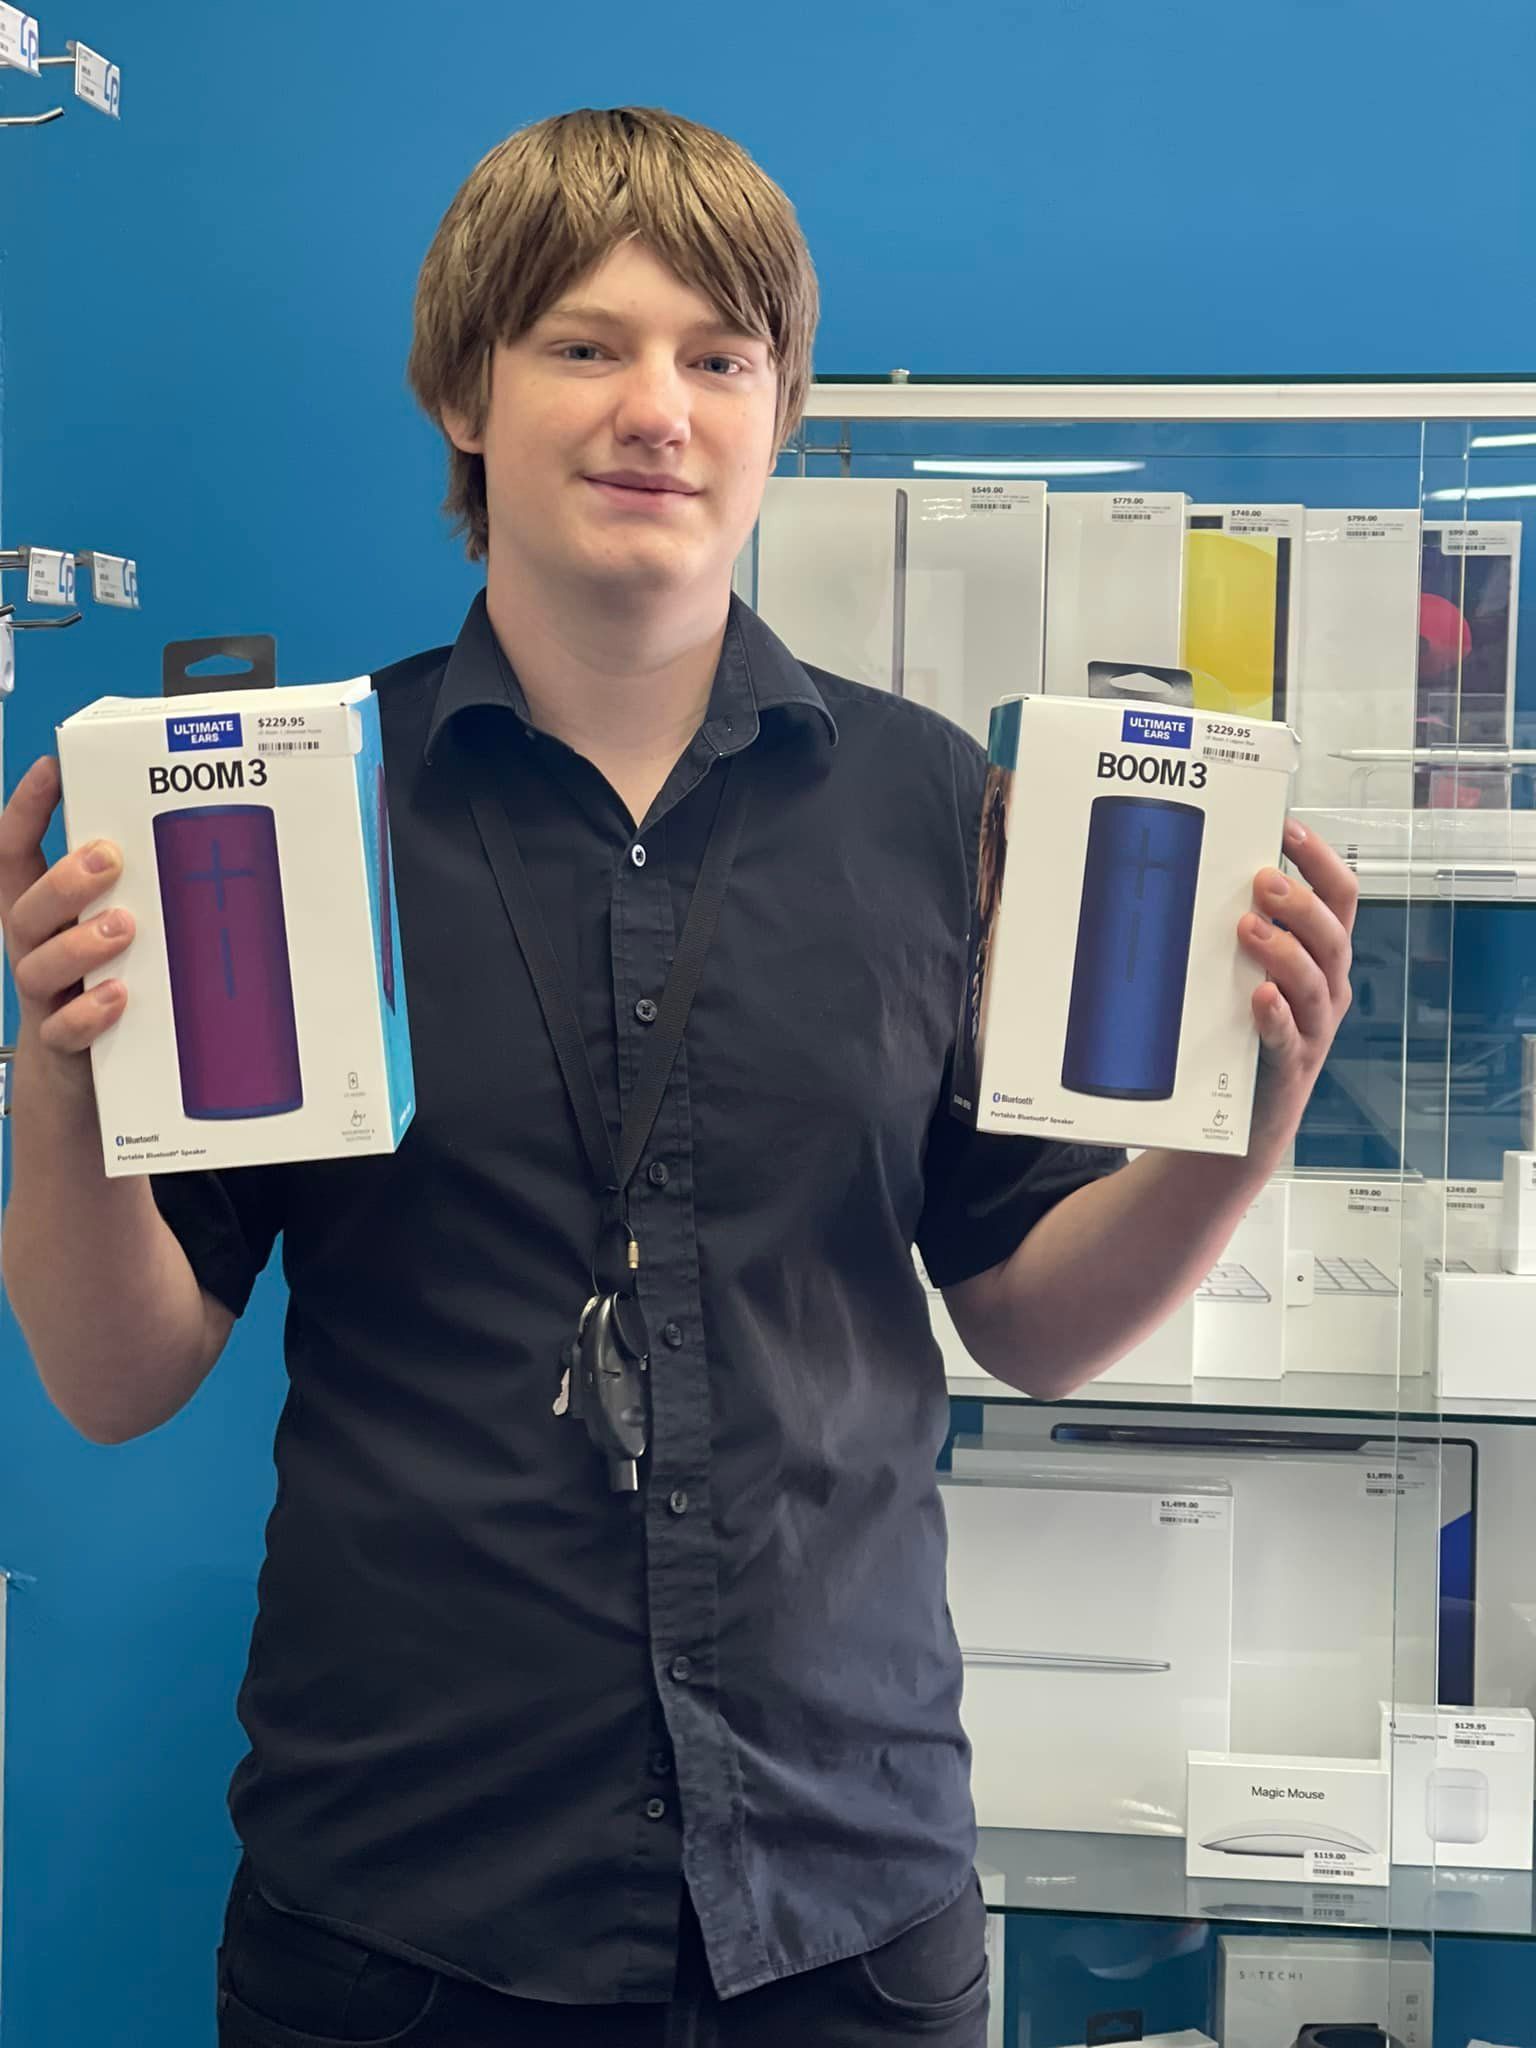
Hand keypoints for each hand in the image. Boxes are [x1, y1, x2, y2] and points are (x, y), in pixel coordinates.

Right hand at [0, 756, 133, 1085]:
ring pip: (39, 965)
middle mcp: (38, 951)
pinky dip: (89, 1014)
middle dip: (65, 878)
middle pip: (27, 907)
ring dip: (79, 942)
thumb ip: (139, 899)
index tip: (50, 767)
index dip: (27, 810)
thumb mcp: (116, 940)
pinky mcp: (63, 1049)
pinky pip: (63, 1031)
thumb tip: (208, 848)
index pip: (17, 854)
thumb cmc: (110, 996)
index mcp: (46, 917)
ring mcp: (46, 1000)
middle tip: (107, 858)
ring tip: (122, 928)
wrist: (83, 1093)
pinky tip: (118, 998)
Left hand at [1239, 816, 1357, 1159]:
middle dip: (1301, 903)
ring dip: (1286, 950)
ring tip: (1250, 929)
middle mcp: (1326, 990)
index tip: (1290, 827)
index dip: (1322, 860)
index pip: (1340, 898)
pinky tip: (1260, 997)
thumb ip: (1234, 934)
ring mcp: (1311, 1030)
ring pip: (1316, 983)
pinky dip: (1276, 1016)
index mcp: (1320, 958)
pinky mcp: (1287, 1068)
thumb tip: (1186, 875)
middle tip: (1262, 881)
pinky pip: (1288, 1039)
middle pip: (1333, 936)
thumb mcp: (1242, 977)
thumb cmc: (1235, 1037)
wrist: (1237, 1129)